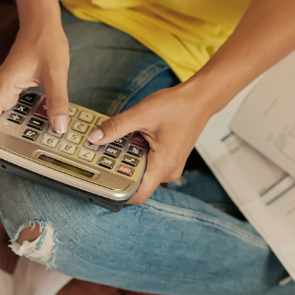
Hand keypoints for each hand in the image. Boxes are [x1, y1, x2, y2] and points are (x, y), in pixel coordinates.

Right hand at [0, 19, 69, 166]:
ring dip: (6, 134)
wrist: (41, 23)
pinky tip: (32, 130)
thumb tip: (60, 127)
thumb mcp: (55, 73)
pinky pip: (11, 110)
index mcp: (2, 87)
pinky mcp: (13, 87)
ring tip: (19, 152)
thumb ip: (58, 101)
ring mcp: (5, 89)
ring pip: (0, 117)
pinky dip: (17, 122)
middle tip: (7, 162)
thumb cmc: (44, 42)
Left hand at [86, 81, 218, 204]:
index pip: (138, 195)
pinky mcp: (169, 160)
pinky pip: (149, 165)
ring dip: (127, 162)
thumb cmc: (179, 106)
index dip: (118, 194)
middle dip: (119, 172)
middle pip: (137, 184)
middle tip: (102, 157)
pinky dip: (137, 156)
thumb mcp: (142, 114)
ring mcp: (170, 167)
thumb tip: (95, 138)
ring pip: (142, 174)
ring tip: (115, 146)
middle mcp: (169, 171)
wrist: (200, 99)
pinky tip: (130, 142)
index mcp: (163, 165)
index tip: (101, 183)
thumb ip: (116, 127)